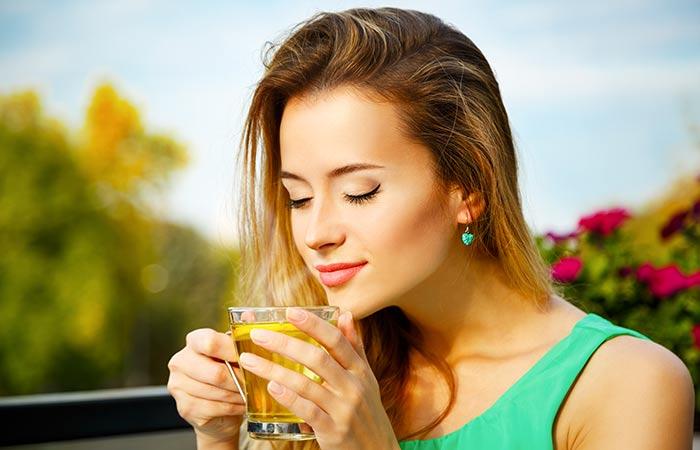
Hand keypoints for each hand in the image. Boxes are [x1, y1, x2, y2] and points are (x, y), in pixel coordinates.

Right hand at [167, 328, 245, 445]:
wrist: (217, 405)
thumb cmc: (228, 372)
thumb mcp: (235, 351)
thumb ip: (240, 334)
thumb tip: (249, 315)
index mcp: (193, 341)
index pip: (209, 342)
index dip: (232, 351)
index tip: (249, 359)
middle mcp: (180, 361)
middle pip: (215, 373)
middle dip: (239, 380)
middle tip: (253, 382)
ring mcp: (178, 385)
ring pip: (216, 392)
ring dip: (237, 395)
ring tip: (248, 393)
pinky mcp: (183, 407)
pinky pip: (214, 408)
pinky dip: (232, 407)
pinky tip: (239, 404)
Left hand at [238, 308, 399, 449]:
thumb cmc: (367, 411)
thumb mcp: (365, 377)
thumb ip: (354, 346)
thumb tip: (344, 314)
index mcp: (359, 370)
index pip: (336, 341)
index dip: (313, 324)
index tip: (290, 312)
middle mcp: (353, 387)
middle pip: (317, 358)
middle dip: (285, 344)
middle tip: (258, 335)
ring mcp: (343, 409)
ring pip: (306, 384)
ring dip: (275, 370)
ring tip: (250, 361)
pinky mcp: (333, 431)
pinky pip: (308, 411)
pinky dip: (289, 398)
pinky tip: (271, 387)